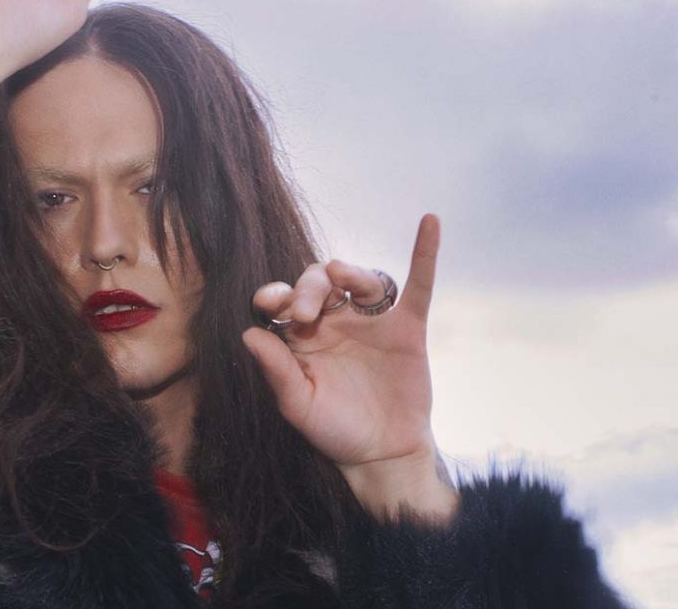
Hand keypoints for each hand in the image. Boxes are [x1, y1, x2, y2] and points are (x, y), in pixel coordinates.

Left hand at [243, 214, 458, 522]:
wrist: (382, 454)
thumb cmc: (333, 430)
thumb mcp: (298, 405)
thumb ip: (276, 371)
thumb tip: (248, 334)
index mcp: (301, 336)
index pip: (283, 300)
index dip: (274, 294)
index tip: (269, 302)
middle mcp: (333, 321)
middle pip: (317, 282)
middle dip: (308, 288)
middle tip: (304, 312)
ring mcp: (370, 322)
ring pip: (359, 280)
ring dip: (348, 272)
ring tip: (339, 274)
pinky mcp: (406, 327)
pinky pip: (417, 285)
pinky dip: (425, 254)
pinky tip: (430, 222)